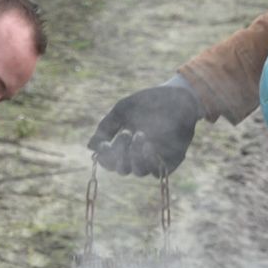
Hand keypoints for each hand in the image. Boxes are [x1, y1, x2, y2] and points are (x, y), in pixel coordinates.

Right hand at [87, 75, 203, 176]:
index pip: (109, 162)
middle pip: (122, 169)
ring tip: (139, 135)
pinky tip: (149, 144)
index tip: (105, 144)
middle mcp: (137, 157)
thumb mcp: (122, 111)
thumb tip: (90, 147)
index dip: (104, 157)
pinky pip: (157, 171)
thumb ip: (106, 127)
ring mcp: (154, 160)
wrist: (177, 95)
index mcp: (123, 147)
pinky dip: (151, 161)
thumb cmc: (147, 102)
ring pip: (139, 172)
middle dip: (120, 155)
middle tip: (126, 134)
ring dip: (135, 157)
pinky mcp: (171, 161)